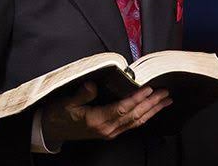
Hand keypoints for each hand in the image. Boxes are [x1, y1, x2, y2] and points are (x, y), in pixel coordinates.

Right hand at [41, 81, 171, 144]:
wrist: (52, 129)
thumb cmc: (59, 114)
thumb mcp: (66, 102)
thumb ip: (82, 94)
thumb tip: (93, 85)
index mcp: (97, 120)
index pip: (122, 109)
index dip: (137, 99)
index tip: (149, 89)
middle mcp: (106, 129)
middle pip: (134, 116)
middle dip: (151, 104)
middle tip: (165, 94)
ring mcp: (109, 132)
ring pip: (136, 122)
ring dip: (152, 111)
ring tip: (165, 102)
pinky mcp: (110, 132)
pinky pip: (131, 125)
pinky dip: (144, 116)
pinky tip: (151, 111)